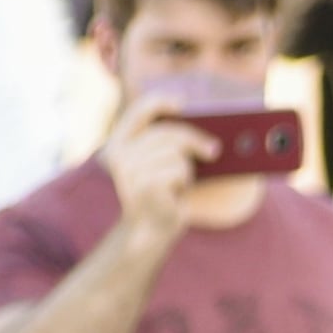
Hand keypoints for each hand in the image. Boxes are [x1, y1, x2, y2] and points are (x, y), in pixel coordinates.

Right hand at [98, 103, 217, 238]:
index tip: (183, 105)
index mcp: (117, 143)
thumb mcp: (162, 163)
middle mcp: (119, 155)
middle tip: (214, 149)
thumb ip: (169, 142)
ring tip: (179, 181)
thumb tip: (206, 131)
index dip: (161, 103)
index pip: (138, 112)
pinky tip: (176, 192)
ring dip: (186, 168)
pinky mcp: (147, 185)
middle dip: (194, 139)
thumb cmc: (161, 193)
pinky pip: (180, 170)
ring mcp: (131, 170)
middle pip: (167, 133)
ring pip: (176, 153)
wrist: (152, 230)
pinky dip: (185, 181)